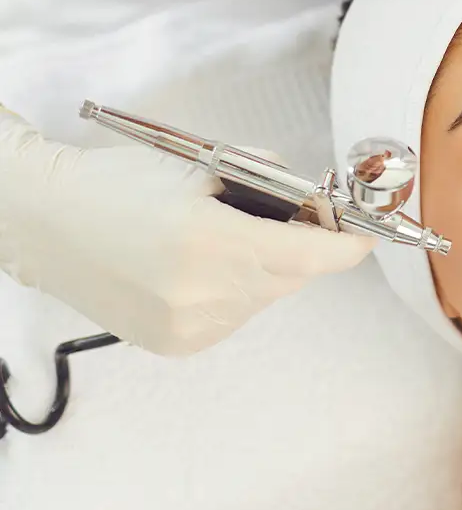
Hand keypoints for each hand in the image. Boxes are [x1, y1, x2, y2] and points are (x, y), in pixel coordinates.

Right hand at [0, 110, 375, 355]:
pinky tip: (196, 270)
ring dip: (263, 270)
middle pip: (293, 277)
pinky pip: (234, 316)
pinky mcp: (178, 343)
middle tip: (295, 221)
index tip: (367, 236)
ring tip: (219, 241)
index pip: (312, 256)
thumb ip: (269, 183)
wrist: (45, 224)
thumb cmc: (120, 184)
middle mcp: (204, 292)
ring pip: (264, 297)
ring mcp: (191, 325)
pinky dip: (233, 292)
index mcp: (213, 240)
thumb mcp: (202, 165)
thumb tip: (316, 202)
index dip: (348, 246)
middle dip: (302, 249)